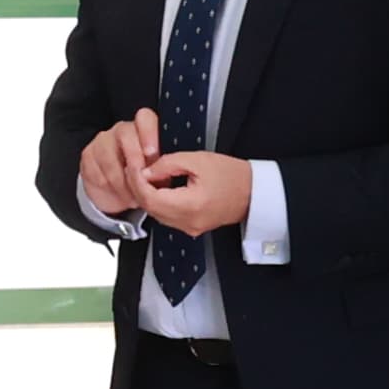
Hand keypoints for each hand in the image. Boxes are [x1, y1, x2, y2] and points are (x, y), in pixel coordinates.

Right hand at [75, 109, 161, 227]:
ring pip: (109, 156)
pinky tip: (121, 195)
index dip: (149, 133)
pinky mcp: (88, 156)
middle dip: (134, 157)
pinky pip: (97, 171)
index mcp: (142, 130)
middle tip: (141, 178)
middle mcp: (121, 131)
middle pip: (125, 133)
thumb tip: (174, 169)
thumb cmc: (141, 178)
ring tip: (134, 196)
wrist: (115, 192)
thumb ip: (162, 165)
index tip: (153, 154)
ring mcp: (102, 142)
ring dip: (122, 180)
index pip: (144, 118)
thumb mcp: (156, 172)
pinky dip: (110, 187)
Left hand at [134, 147, 254, 236]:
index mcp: (190, 205)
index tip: (134, 166)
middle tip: (135, 168)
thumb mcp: (198, 160)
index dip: (136, 181)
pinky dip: (158, 203)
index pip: (149, 198)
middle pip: (150, 209)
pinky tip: (160, 188)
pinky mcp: (191, 228)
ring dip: (147, 196)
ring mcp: (189, 228)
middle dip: (138, 188)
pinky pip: (167, 217)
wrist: (254, 193)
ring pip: (156, 215)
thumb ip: (168, 164)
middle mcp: (187, 222)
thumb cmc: (231, 175)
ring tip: (146, 176)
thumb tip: (146, 171)